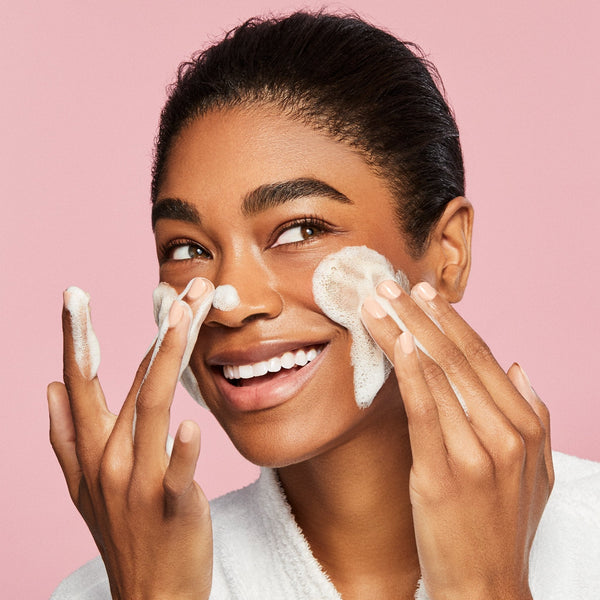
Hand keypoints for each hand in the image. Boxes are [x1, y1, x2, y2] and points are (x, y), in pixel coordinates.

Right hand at [48, 278, 213, 599]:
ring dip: (168, 360)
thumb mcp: (83, 487)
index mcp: (92, 450)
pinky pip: (175, 475)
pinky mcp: (171, 507)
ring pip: (153, 409)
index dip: (77, 338)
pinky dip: (181, 452)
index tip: (74, 296)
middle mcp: (110, 460)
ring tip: (184, 316)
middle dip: (158, 331)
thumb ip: (65, 436)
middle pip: (136, 382)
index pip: (84, 383)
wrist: (150, 596)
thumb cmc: (123, 531)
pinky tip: (191, 428)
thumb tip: (48, 388)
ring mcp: (138, 485)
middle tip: (180, 288)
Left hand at [361, 280, 553, 599]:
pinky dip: (411, 370)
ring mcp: (477, 452)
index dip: (451, 321)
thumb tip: (518, 367)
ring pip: (437, 374)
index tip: (425, 295)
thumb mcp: (536, 472)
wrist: (487, 588)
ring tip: (378, 302)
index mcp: (527, 426)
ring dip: (404, 330)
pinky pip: (425, 409)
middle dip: (421, 314)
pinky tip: (397, 341)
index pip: (483, 358)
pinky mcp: (443, 473)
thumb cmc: (502, 528)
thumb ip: (534, 416)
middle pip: (457, 356)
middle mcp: (506, 432)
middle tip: (391, 283)